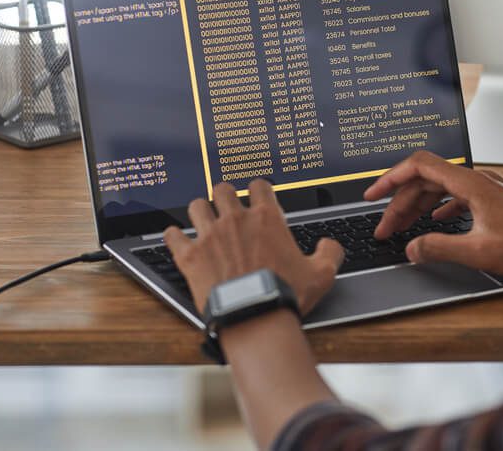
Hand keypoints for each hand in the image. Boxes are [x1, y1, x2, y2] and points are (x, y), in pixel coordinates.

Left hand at [163, 180, 343, 314]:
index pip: (259, 186)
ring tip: (203, 218)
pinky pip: (172, 235)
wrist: (254, 316)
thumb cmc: (286, 294)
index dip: (258, 189)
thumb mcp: (322, 274)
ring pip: (197, 205)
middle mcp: (236, 220)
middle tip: (227, 206)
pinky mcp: (190, 256)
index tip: (257, 197)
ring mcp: (209, 236)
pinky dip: (173, 236)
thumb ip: (330, 253)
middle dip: (225, 195)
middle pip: (223, 189)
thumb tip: (330, 245)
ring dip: (200, 210)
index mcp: (266, 219)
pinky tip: (176, 238)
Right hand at [363, 151, 502, 280]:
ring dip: (419, 207)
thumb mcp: (480, 253)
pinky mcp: (498, 200)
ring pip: (443, 189)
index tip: (372, 196)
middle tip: (385, 229)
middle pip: (427, 180)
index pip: (420, 167)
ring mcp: (490, 188)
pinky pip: (459, 197)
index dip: (390, 179)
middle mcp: (479, 180)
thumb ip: (440, 248)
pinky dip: (440, 208)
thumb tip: (412, 248)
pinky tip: (436, 223)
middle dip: (401, 203)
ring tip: (404, 229)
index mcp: (472, 184)